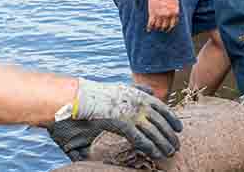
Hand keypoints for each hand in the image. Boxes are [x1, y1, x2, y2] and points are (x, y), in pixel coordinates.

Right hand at [48, 79, 181, 161]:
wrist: (65, 100)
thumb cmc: (84, 103)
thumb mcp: (110, 97)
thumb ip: (128, 97)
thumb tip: (146, 90)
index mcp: (132, 95)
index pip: (158, 106)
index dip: (169, 118)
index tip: (178, 128)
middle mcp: (132, 101)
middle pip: (159, 118)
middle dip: (169, 133)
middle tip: (176, 144)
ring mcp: (126, 110)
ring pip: (152, 128)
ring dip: (162, 142)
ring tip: (169, 152)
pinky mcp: (118, 121)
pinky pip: (139, 136)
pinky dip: (148, 146)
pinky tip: (155, 153)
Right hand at [147, 0, 179, 31]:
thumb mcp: (176, 1)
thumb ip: (175, 9)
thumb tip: (175, 15)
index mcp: (174, 12)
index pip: (173, 24)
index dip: (170, 26)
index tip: (168, 28)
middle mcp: (168, 15)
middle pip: (165, 26)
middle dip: (163, 28)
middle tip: (161, 28)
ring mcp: (160, 15)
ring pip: (157, 26)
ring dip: (156, 28)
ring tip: (155, 27)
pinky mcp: (152, 13)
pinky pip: (150, 24)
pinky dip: (149, 27)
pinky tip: (148, 29)